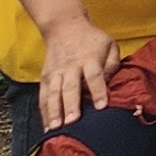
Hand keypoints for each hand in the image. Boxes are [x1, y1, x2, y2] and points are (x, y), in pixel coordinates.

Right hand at [34, 13, 119, 128]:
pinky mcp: (45, 78)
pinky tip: (47, 126)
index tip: (102, 106)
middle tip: (73, 121)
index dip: (98, 91)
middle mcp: (71, 67)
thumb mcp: (110, 45)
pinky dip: (44, 112)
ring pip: (53, 93)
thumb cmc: (92, 40)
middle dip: (71, 105)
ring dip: (54, 111)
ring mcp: (55, 73)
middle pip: (70, 87)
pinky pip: (43, 96)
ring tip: (56, 128)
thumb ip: (112, 64)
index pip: (94, 75)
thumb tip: (110, 82)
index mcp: (90, 58)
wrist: (64, 27)